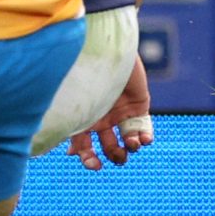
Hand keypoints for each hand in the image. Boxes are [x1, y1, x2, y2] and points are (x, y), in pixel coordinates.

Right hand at [69, 55, 154, 170]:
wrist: (106, 49)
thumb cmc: (82, 73)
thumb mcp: (72, 102)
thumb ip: (68, 125)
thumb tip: (69, 153)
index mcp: (81, 118)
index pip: (83, 145)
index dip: (88, 159)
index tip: (95, 166)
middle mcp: (100, 117)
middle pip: (108, 146)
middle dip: (114, 156)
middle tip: (119, 158)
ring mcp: (119, 112)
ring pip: (127, 140)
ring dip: (131, 148)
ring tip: (133, 144)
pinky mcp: (138, 106)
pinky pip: (144, 127)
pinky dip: (146, 137)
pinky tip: (145, 140)